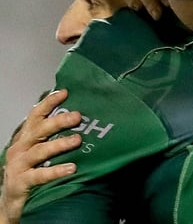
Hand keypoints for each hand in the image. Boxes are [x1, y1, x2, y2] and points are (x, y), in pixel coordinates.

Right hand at [1, 90, 81, 223]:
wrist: (10, 202)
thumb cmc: (30, 172)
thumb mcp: (38, 152)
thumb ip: (52, 137)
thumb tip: (78, 120)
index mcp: (25, 138)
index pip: (35, 115)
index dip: (48, 103)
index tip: (64, 92)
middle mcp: (20, 148)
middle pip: (39, 130)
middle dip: (58, 121)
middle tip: (77, 116)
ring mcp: (18, 165)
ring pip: (40, 151)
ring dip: (59, 144)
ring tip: (77, 140)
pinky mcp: (20, 182)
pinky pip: (40, 175)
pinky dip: (56, 171)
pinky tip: (71, 168)